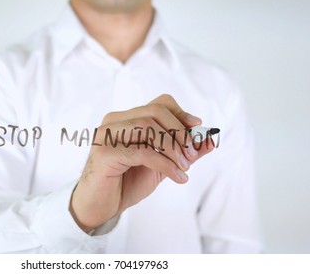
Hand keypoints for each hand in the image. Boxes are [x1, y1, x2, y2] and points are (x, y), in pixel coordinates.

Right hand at [69, 94, 215, 231]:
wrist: (100, 206)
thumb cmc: (126, 183)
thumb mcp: (161, 165)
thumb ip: (182, 152)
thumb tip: (209, 140)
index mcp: (126, 119)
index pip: (159, 104)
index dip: (181, 114)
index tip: (198, 128)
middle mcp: (114, 121)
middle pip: (155, 111)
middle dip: (180, 132)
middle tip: (191, 155)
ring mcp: (107, 135)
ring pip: (148, 127)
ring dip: (173, 147)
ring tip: (184, 166)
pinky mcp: (104, 152)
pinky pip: (143, 151)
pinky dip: (166, 164)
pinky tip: (177, 177)